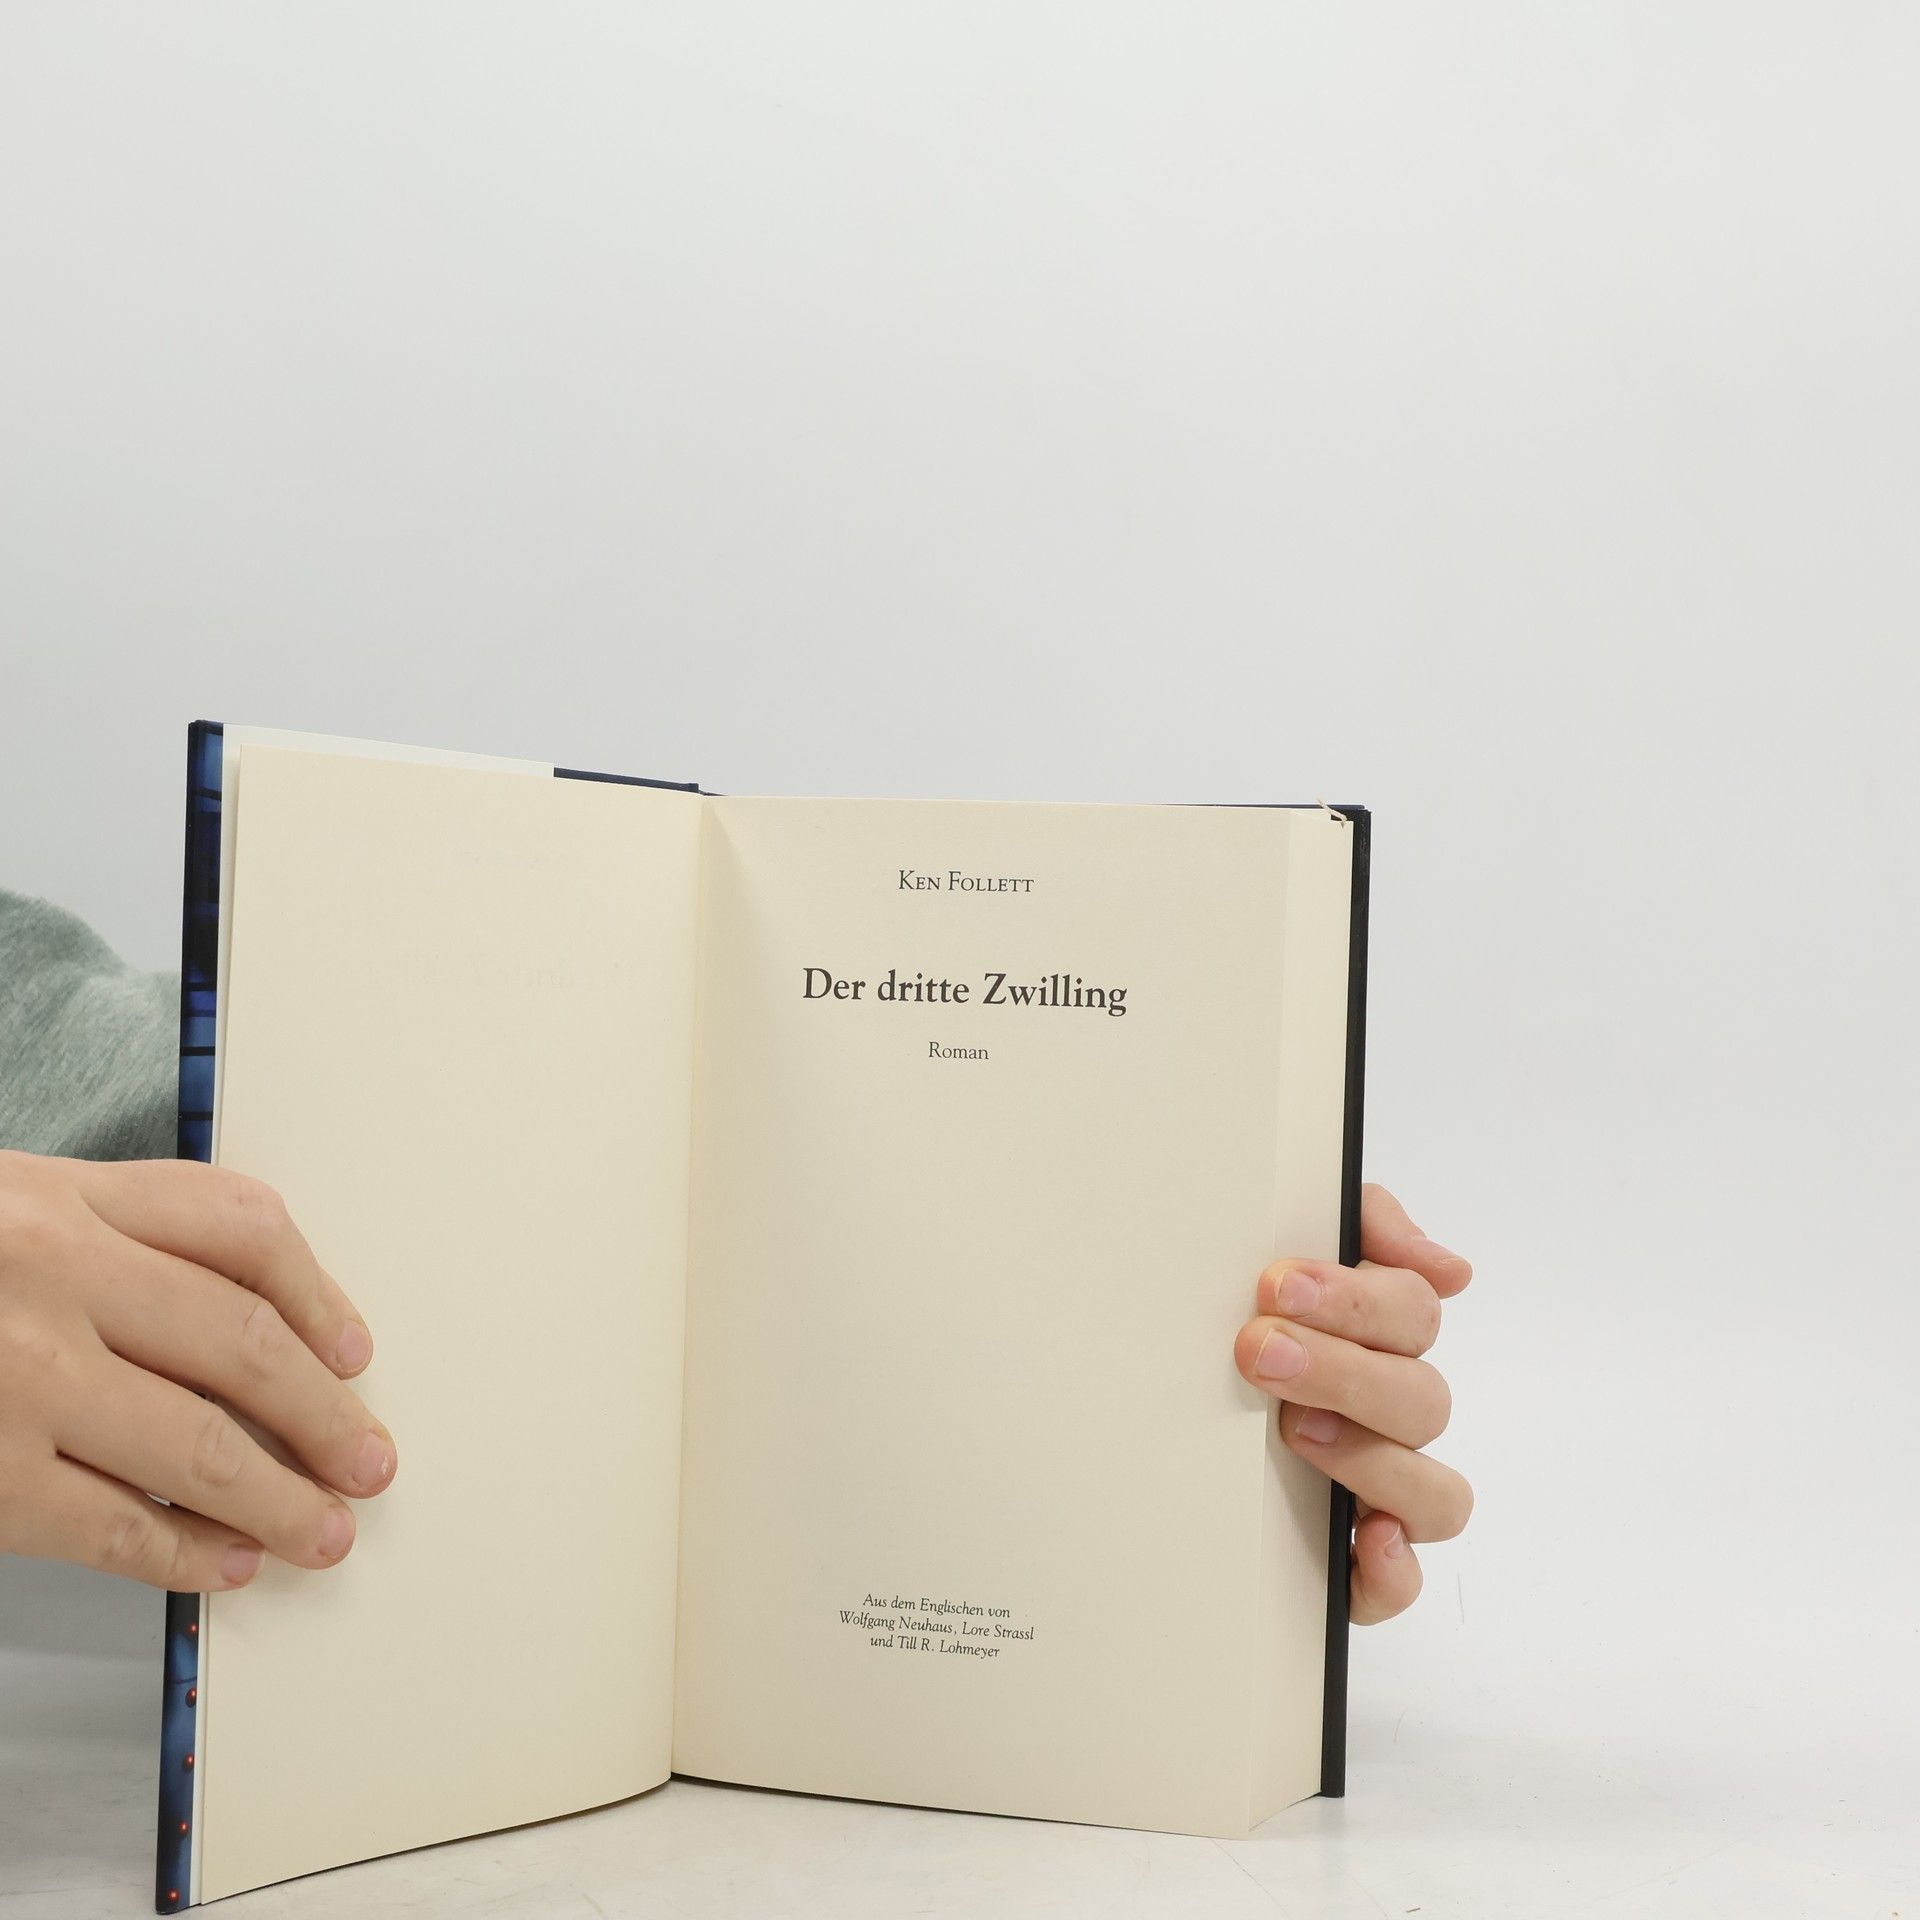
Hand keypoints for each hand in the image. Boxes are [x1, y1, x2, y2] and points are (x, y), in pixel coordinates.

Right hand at [0, 1151, 395, 1591]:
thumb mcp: (9, 1203)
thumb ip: (113, 1234)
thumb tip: (259, 1320)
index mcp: (65, 1196)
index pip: (242, 1228)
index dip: (319, 1295)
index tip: (354, 1354)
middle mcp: (54, 1275)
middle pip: (244, 1343)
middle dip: (323, 1415)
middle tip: (369, 1461)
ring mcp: (19, 1378)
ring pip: (195, 1443)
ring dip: (278, 1497)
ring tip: (323, 1531)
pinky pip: (107, 1523)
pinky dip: (179, 1553)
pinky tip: (225, 1565)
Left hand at [1234, 1183, 1471, 1623]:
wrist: (1140, 1427)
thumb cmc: (1235, 1322)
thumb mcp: (1279, 1248)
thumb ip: (1359, 1223)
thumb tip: (1449, 1268)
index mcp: (1378, 1342)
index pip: (1412, 1313)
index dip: (1355, 1299)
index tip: (1280, 1285)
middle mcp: (1388, 1421)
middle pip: (1420, 1398)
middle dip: (1343, 1370)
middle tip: (1260, 1351)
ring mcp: (1380, 1497)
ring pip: (1435, 1493)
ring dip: (1373, 1459)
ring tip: (1295, 1431)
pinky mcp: (1354, 1569)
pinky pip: (1401, 1584)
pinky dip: (1392, 1569)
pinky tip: (1362, 1537)